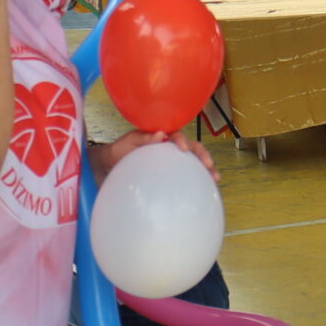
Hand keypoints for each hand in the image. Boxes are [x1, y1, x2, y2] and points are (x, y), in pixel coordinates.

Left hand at [92, 127, 216, 180]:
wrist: (111, 165)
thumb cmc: (120, 150)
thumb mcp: (129, 141)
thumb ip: (144, 138)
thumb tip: (161, 134)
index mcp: (162, 137)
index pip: (177, 135)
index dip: (183, 140)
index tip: (184, 149)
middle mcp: (171, 148)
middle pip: (193, 148)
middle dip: (203, 155)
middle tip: (209, 166)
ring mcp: (172, 161)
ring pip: (193, 162)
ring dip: (205, 169)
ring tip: (214, 179)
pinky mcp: (171, 174)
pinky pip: (186, 176)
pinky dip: (196, 181)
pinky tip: (203, 191)